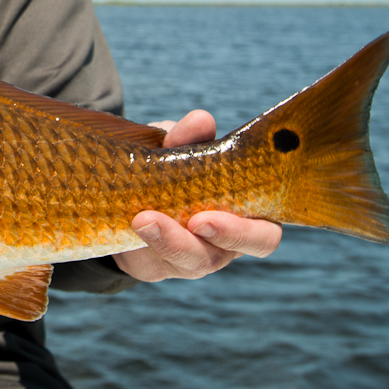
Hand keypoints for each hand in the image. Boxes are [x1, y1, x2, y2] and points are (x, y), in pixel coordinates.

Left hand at [112, 109, 283, 281]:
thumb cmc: (175, 164)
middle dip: (197, 241)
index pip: (263, 237)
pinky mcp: (153, 266)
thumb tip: (201, 121)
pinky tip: (126, 225)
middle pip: (217, 257)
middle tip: (186, 222)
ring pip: (182, 262)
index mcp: (244, 219)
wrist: (132, 186)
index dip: (242, 233)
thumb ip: (191, 138)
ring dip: (164, 241)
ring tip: (141, 220)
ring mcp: (185, 260)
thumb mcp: (181, 146)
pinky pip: (148, 263)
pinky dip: (136, 244)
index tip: (207, 218)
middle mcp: (219, 247)